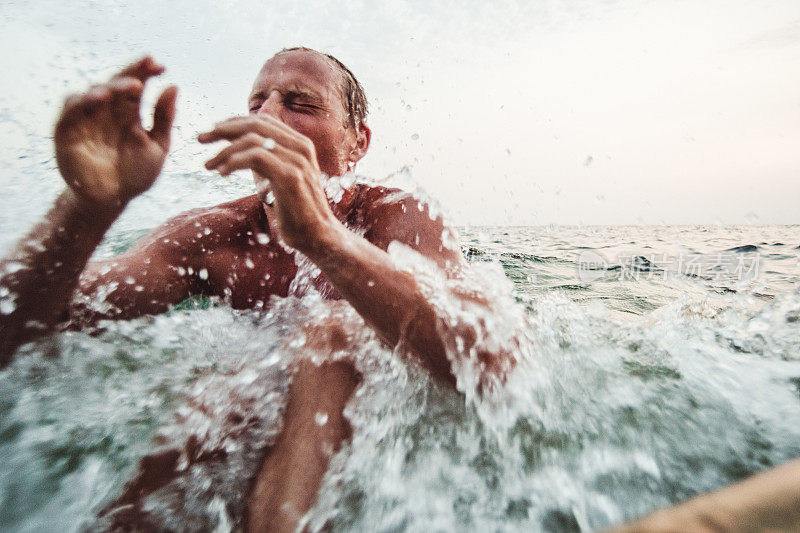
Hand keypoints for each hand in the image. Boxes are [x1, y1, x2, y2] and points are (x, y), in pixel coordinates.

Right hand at [54, 56, 176, 210]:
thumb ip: (164, 118)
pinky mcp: (67, 130)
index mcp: (128, 112)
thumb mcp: (158, 146)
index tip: (161, 65)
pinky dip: (82, 101)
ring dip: (111, 86)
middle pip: (116, 84)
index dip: (146, 72)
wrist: (112, 200)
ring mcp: (86, 119)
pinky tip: (98, 98)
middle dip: (132, 72)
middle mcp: (106, 111)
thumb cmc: (135, 174)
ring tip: (131, 86)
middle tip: (148, 64)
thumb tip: (173, 86)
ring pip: (93, 93)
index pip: (136, 85)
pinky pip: (70, 110)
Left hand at [199, 115, 339, 253]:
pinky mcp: (290, 176)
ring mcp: (297, 161)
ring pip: (252, 139)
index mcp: (300, 143)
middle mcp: (301, 147)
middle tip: (200, 138)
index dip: (233, 122)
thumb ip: (267, 160)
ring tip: (209, 165)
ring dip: (224, 151)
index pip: (261, 120)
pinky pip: (255, 157)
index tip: (212, 132)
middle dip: (222, 129)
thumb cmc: (297, 210)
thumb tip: (241, 147)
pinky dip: (233, 162)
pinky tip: (222, 174)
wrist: (318, 234)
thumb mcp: (282, 177)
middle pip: (255, 124)